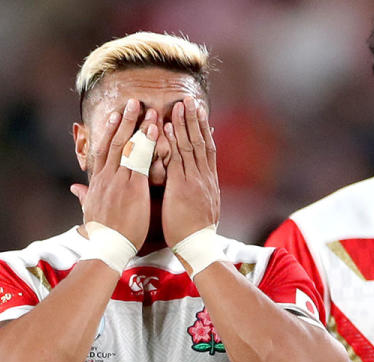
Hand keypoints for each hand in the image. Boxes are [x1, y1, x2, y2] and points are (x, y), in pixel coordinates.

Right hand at [70, 98, 154, 248]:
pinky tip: (154, 130)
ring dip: (137, 126)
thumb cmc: (104, 234)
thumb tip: (75, 188)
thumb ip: (85, 197)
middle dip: (124, 121)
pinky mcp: (132, 188)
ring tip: (146, 109)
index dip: (109, 131)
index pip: (103, 151)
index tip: (115, 115)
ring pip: (128, 147)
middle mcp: (107, 177)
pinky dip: (147, 143)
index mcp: (99, 182)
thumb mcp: (90, 212)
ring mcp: (119, 181)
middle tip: (133, 102)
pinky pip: (140, 160)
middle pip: (114, 142)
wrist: (108, 248)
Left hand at [162, 96, 219, 246]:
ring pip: (190, 146)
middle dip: (195, 121)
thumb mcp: (200, 209)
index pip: (207, 151)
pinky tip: (165, 127)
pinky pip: (176, 158)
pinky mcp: (182, 186)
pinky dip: (172, 140)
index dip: (202, 131)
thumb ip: (197, 194)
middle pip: (200, 142)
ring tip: (180, 106)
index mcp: (208, 182)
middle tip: (190, 101)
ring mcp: (194, 180)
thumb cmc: (194, 233)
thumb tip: (198, 189)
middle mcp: (204, 178)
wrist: (198, 247)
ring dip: (184, 124)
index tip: (199, 115)